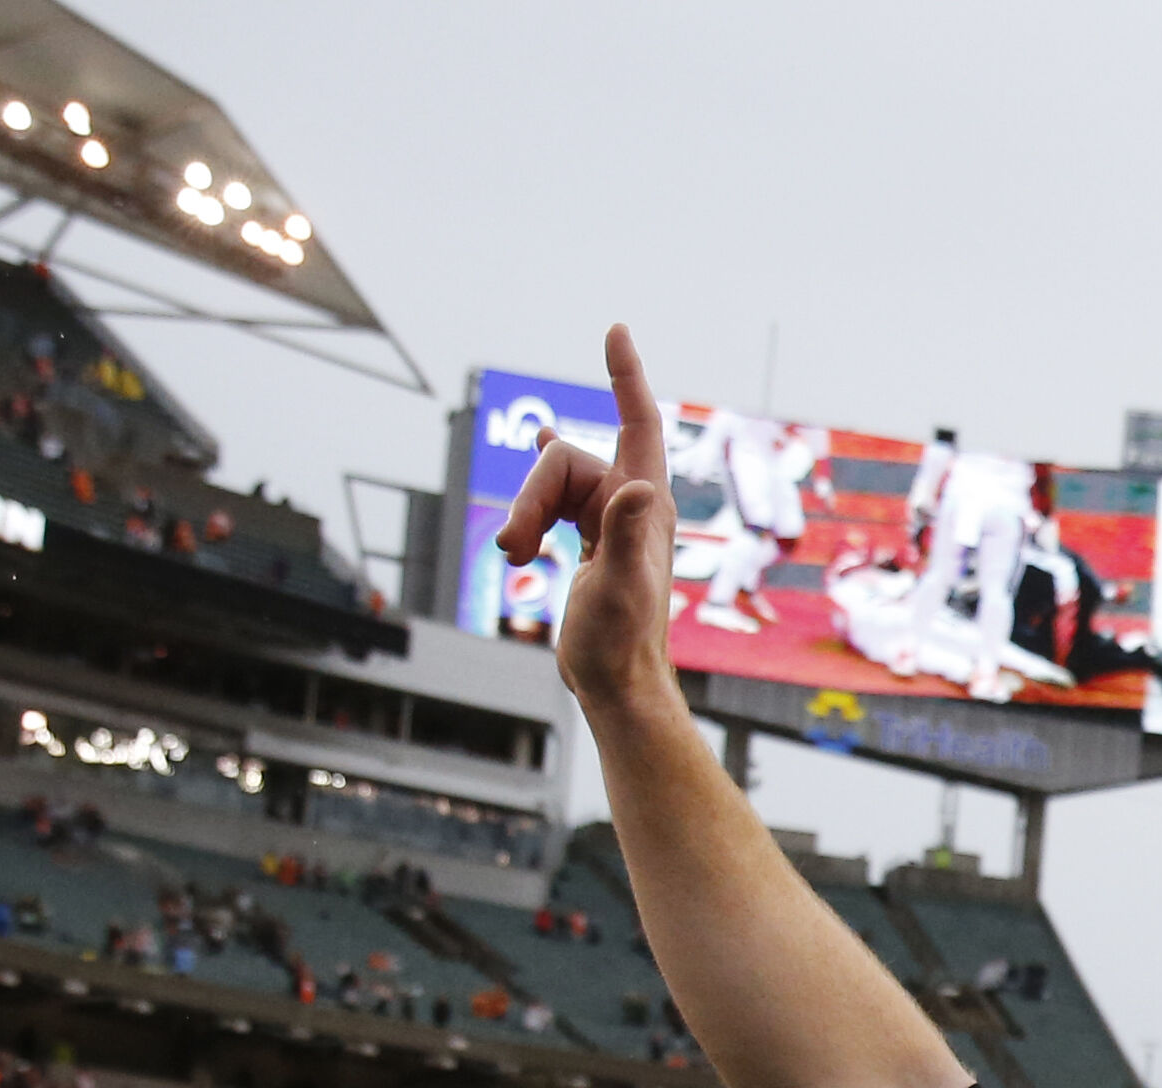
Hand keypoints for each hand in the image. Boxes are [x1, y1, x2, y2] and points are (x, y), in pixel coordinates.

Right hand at [496, 324, 678, 712]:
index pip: (638, 422)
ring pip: (550, 486)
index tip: (615, 330)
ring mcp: (611, 522)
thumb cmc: (619, 641)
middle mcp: (633, 505)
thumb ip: (625, 536)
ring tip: (514, 557)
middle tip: (514, 551)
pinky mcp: (591, 542)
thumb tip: (637, 488)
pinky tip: (529, 492)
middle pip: (563, 464)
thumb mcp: (618, 585)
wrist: (615, 683)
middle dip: (528, 498)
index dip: (625, 376)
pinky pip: (556, 500)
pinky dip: (532, 504)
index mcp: (646, 504)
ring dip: (522, 515)